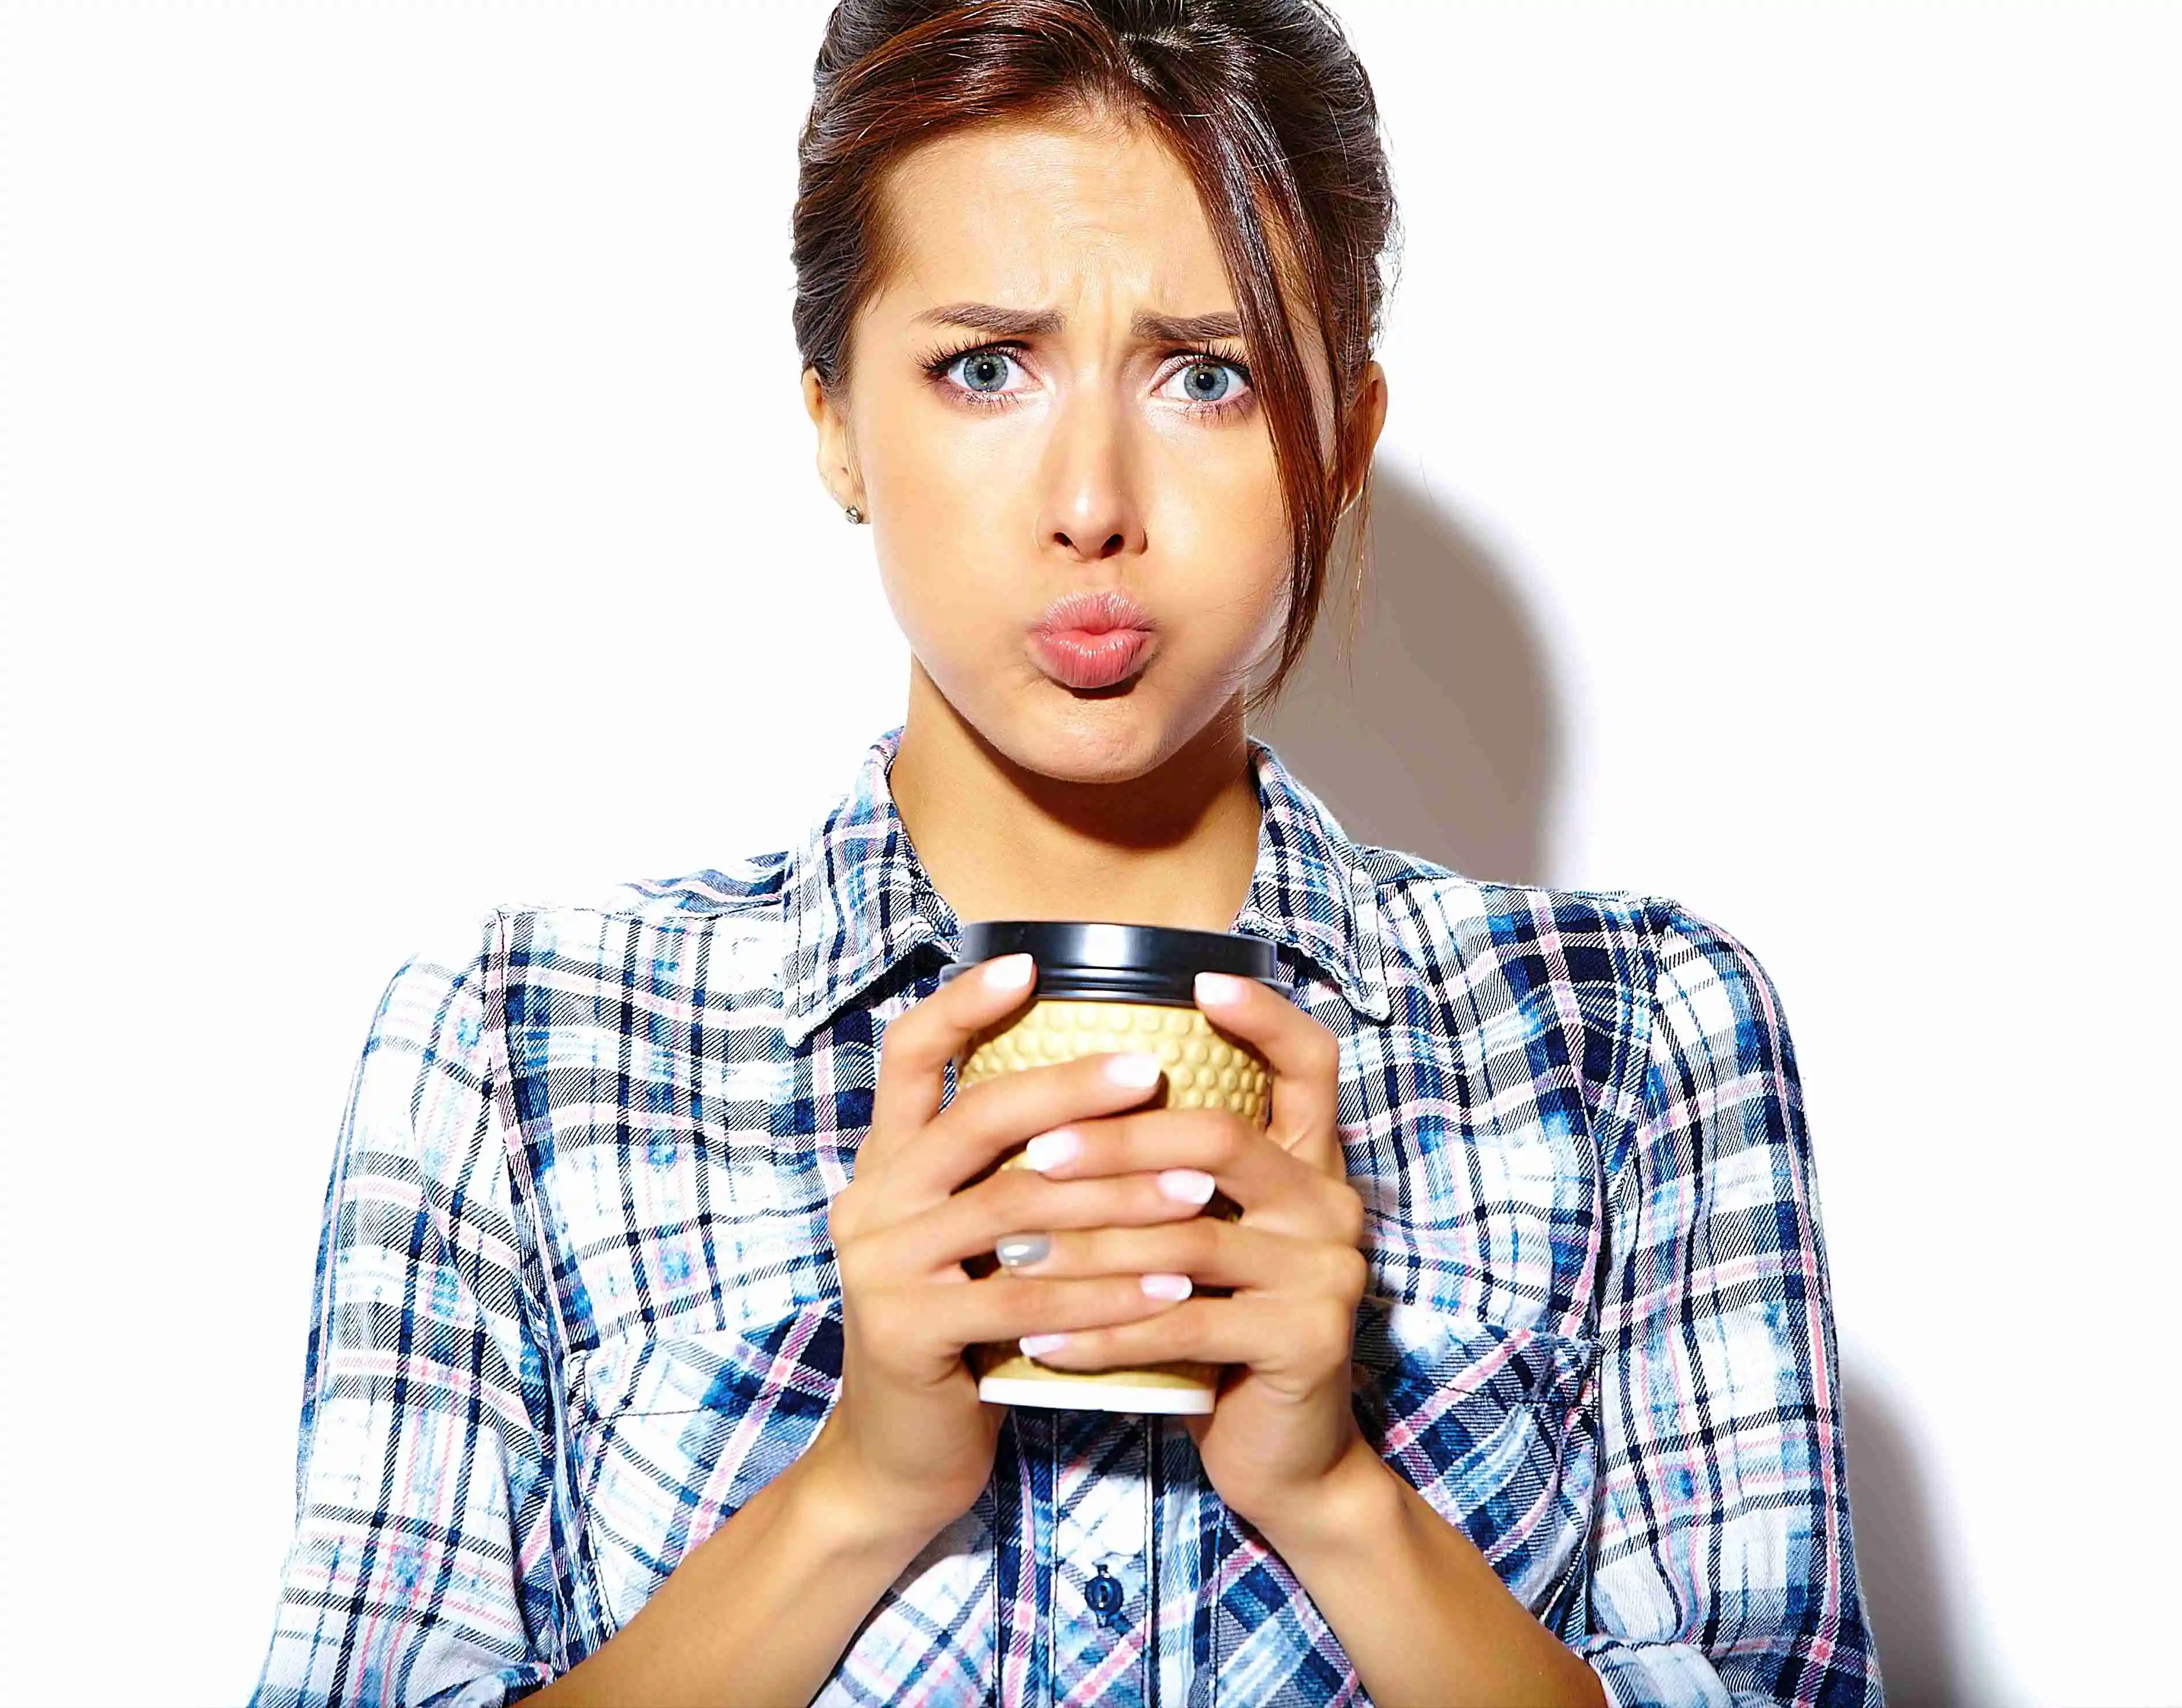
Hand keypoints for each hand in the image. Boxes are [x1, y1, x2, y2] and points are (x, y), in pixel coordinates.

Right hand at [813, 953, 1209, 1537]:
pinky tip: (1177, 1290)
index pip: (908, 1055)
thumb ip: (1003, 1167)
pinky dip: (1107, 1294)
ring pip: (1015, 1209)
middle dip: (1072, 1090)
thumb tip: (1101, 1079)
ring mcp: (882, 1265)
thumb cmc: (965, 1327)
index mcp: (886, 1161)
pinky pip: (1025, 1299)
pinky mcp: (908, 1331)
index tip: (1030, 962)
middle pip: (977, 1119)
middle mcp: (872, 1198)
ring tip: (1199, 1187)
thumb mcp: (970, 1234)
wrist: (904, 1455)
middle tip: (1154, 1072)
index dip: (964, 1004)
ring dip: (1117, 1196)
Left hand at [989, 969, 1370, 1533]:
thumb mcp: (1203, 1238)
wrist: (1286, 1458)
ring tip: (1006, 1254)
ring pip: (1188, 1236)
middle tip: (1036, 1148)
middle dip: (1120, 1138)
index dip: (1262, 1014)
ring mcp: (1325, 1273)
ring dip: (1087, 1245)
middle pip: (1220, 1138)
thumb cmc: (1217, 1329)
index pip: (1311, 1062)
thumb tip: (1064, 1095)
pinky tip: (1038, 1342)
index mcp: (1309, 1164)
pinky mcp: (1305, 1342)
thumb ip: (1170, 1174)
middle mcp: (1329, 1204)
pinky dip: (1103, 1332)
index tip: (1200, 976)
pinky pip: (1183, 1323)